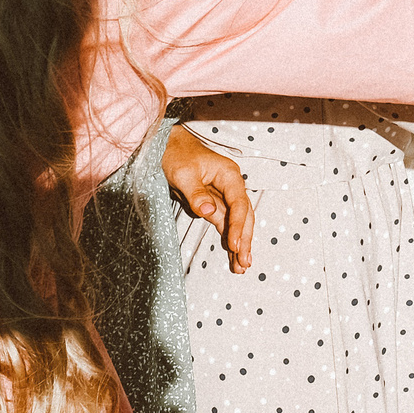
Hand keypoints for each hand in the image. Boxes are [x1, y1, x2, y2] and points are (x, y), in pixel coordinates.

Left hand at [163, 126, 253, 271]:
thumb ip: (196, 194)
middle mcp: (231, 187)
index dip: (238, 226)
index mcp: (229, 176)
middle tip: (244, 263)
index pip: (239, 204)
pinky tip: (233, 253)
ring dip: (240, 243)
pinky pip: (225, 223)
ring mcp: (224, 196)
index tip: (234, 245)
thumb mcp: (182, 174)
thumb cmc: (176, 156)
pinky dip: (230, 237)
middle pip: (244, 216)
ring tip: (241, 266)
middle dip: (245, 240)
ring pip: (237, 222)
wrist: (168, 146)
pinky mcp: (214, 203)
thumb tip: (209, 213)